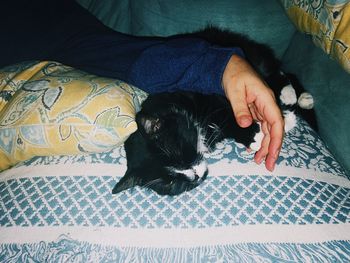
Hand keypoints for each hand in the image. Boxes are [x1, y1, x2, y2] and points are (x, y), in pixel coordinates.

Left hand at [222, 54, 283, 170]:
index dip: (277, 140)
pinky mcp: (254, 110)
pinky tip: (251, 147)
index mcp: (266, 100)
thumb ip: (240, 108)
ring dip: (264, 145)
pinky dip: (256, 138)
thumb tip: (246, 125)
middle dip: (271, 148)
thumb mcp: (235, 91)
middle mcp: (266, 105)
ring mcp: (261, 108)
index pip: (276, 123)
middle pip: (273, 130)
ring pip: (267, 130)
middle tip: (267, 165)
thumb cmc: (233, 74)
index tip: (273, 154)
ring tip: (258, 160)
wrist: (228, 66)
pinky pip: (259, 127)